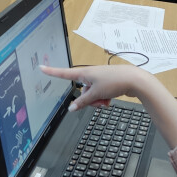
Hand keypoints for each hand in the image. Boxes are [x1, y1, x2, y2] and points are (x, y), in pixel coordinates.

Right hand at [40, 63, 176, 146]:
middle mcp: (90, 74)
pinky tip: (110, 100)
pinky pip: (99, 94)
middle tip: (98, 102)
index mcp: (84, 73)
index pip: (64, 73)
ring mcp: (99, 78)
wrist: (135, 80)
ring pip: (91, 94)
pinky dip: (103, 99)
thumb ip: (82, 102)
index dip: (52, 72)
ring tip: (107, 101)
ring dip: (97, 101)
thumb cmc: (115, 81)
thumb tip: (71, 108)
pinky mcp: (107, 83)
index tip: (41, 67)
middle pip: (81, 91)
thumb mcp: (95, 94)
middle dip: (88, 100)